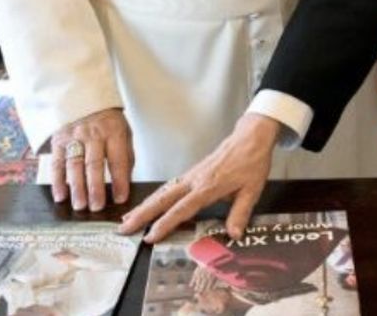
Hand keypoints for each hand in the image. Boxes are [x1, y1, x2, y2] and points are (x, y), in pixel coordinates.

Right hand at [49, 108, 132, 211]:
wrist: (82, 96)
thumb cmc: (107, 120)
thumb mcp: (124, 131)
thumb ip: (125, 155)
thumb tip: (126, 182)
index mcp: (113, 131)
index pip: (118, 159)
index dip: (120, 180)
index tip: (120, 198)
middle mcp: (93, 134)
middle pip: (94, 164)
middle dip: (95, 188)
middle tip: (97, 207)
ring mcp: (74, 136)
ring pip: (75, 165)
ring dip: (77, 188)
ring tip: (80, 205)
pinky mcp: (58, 140)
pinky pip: (57, 162)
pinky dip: (57, 181)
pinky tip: (60, 196)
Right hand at [118, 112, 280, 242]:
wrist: (250, 138)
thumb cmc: (252, 162)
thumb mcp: (252, 190)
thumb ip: (240, 213)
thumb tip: (234, 234)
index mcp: (208, 186)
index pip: (182, 208)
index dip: (165, 224)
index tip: (150, 237)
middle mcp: (195, 180)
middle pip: (163, 198)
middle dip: (142, 214)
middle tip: (124, 227)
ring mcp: (191, 175)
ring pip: (162, 191)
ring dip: (144, 205)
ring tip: (127, 219)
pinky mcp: (192, 173)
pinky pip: (169, 186)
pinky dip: (155, 197)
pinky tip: (148, 205)